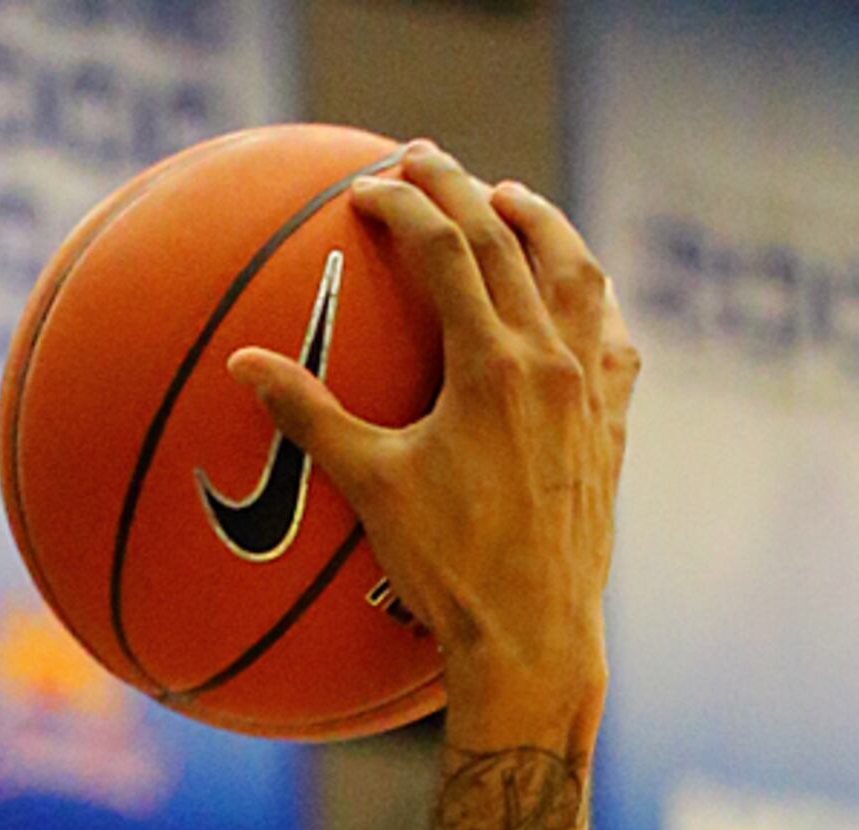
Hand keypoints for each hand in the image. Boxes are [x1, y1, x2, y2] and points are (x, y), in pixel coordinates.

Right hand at [230, 153, 633, 740]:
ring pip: (575, 274)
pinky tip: (581, 294)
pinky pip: (613, 340)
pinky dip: (594, 302)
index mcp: (490, 365)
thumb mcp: (370, 490)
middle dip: (461, 188)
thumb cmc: (447, 574)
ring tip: (512, 199)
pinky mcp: (612, 427)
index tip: (364, 188)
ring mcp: (590, 390)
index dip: (402, 206)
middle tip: (425, 159)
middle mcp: (549, 360)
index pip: (445, 249)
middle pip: (508, 239)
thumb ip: (311, 417)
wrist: (534, 641)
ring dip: (542, 224)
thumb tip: (244, 365)